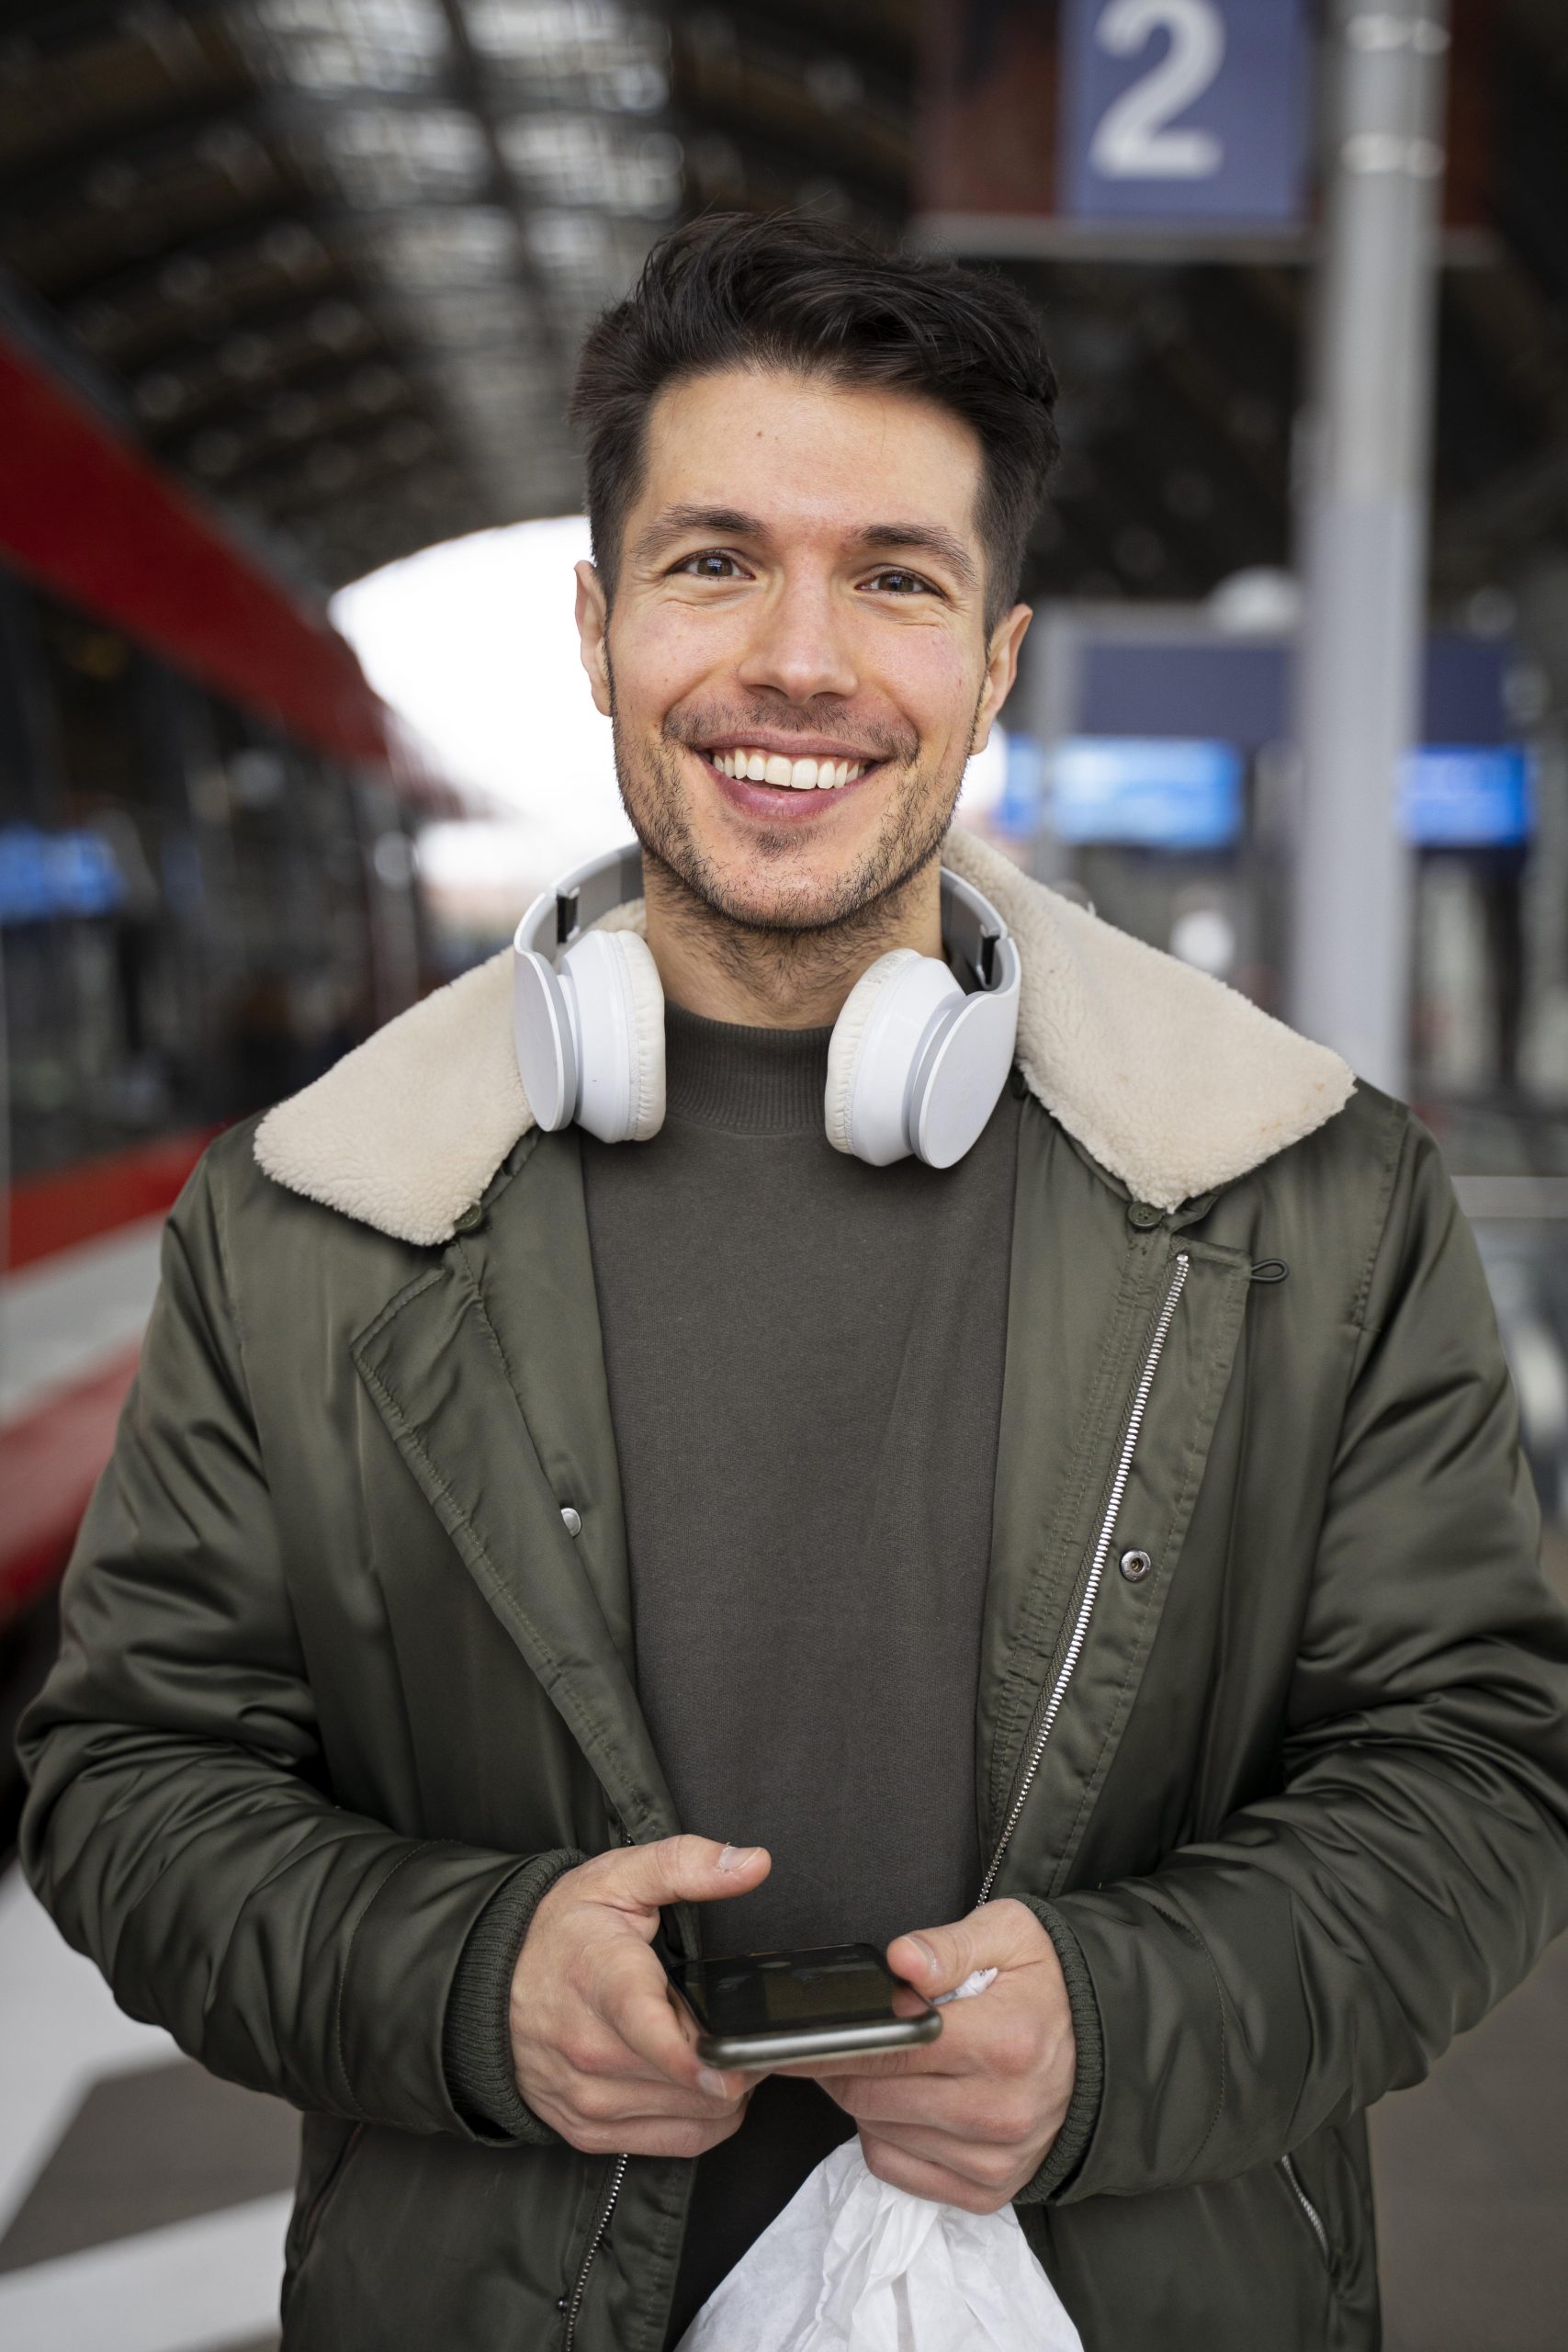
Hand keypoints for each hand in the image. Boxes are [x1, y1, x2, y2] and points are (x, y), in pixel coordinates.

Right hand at [510, 1834, 770, 2156]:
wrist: (487, 1983)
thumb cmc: (561, 1930)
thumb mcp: (619, 1878)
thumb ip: (687, 1865)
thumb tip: (753, 1863)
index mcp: (603, 1980)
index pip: (650, 2030)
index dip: (697, 2056)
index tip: (738, 2066)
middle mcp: (591, 2050)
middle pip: (693, 2080)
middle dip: (738, 2055)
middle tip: (747, 2022)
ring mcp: (588, 2098)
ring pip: (696, 2115)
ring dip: (725, 2087)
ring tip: (722, 2044)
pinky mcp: (588, 2131)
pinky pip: (680, 2142)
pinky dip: (707, 2116)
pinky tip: (704, 2081)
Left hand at [806, 1899, 1075, 2211]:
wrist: (1106, 2045)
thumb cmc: (1046, 1983)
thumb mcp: (1008, 1934)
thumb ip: (947, 1946)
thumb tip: (897, 1960)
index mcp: (1005, 2041)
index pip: (890, 2051)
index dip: (833, 2041)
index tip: (798, 2033)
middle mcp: (1001, 2111)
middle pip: (873, 2098)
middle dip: (840, 2066)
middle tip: (835, 2038)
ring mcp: (996, 2160)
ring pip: (878, 2134)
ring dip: (862, 2100)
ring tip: (880, 2063)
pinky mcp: (989, 2191)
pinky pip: (897, 2169)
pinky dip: (883, 2135)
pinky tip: (902, 2101)